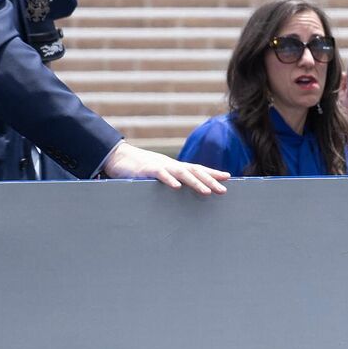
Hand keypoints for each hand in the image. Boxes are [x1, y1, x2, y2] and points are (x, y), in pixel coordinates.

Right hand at [102, 141, 228, 194]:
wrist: (118, 157)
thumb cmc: (140, 168)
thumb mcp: (159, 174)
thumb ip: (171, 179)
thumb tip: (183, 189)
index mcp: (175, 167)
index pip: (198, 169)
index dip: (212, 173)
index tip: (228, 177)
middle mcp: (171, 165)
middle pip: (195, 171)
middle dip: (210, 180)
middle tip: (224, 190)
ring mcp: (160, 166)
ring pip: (181, 173)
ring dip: (195, 182)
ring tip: (207, 191)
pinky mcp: (146, 170)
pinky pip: (160, 175)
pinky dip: (169, 180)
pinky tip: (177, 187)